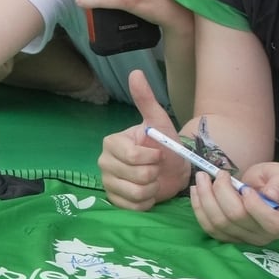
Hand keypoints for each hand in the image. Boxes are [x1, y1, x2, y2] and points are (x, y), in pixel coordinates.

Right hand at [99, 70, 188, 210]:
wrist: (174, 169)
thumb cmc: (166, 145)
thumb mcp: (159, 122)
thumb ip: (146, 99)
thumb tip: (136, 71)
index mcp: (112, 143)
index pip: (132, 156)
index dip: (151, 158)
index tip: (159, 154)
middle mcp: (105, 162)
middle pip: (136, 176)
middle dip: (154, 174)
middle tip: (156, 168)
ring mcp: (108, 182)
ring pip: (136, 193)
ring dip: (153, 188)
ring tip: (154, 180)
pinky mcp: (115, 200)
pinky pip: (134, 207)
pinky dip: (148, 202)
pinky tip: (149, 193)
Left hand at [190, 161, 278, 245]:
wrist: (267, 195)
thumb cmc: (276, 184)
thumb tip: (271, 195)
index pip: (268, 220)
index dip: (253, 202)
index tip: (244, 185)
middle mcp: (262, 235)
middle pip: (235, 217)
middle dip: (222, 191)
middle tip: (219, 173)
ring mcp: (243, 238)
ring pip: (218, 223)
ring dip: (205, 197)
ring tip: (202, 177)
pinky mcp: (227, 236)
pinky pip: (208, 227)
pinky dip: (198, 207)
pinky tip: (196, 190)